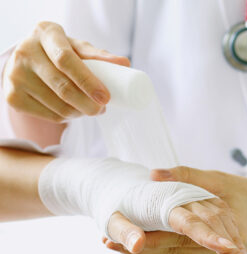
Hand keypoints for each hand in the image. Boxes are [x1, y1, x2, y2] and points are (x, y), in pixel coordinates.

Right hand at [2, 21, 129, 122]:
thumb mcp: (76, 48)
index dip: (89, 82)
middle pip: (63, 88)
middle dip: (88, 104)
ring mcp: (15, 77)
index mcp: (45, 34)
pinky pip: (50, 116)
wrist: (25, 61)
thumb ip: (99, 56)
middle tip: (102, 109)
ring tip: (90, 109)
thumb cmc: (58, 53)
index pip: (66, 60)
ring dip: (80, 113)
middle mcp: (25, 52)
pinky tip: (73, 111)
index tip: (106, 98)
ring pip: (58, 107)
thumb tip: (125, 64)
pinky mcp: (13, 97)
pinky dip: (67, 118)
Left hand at [103, 167, 246, 253]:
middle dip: (136, 248)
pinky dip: (160, 250)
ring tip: (114, 243)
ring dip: (145, 250)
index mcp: (216, 227)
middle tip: (107, 242)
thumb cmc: (239, 191)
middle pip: (167, 251)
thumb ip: (184, 176)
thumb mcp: (215, 178)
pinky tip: (142, 243)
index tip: (114, 242)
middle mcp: (215, 251)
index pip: (175, 238)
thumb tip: (153, 174)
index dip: (144, 240)